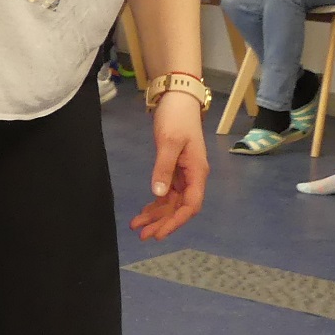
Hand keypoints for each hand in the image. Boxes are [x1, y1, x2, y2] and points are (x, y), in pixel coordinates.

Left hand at [130, 90, 207, 239]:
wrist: (177, 99)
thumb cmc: (176, 119)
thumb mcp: (168, 143)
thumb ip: (163, 168)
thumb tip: (159, 194)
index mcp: (197, 172)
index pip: (190, 205)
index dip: (176, 221)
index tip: (160, 233)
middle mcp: (193, 176)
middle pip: (180, 207)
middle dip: (162, 222)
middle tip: (143, 236)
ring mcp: (184, 173)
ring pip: (171, 202)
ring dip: (156, 215)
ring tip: (137, 227)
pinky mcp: (174, 168)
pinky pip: (166, 192)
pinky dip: (155, 203)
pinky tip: (143, 213)